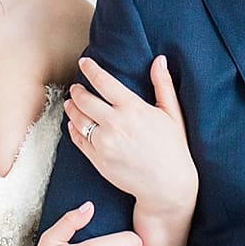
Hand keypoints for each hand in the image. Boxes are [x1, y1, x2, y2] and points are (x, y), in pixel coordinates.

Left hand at [65, 55, 197, 218]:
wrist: (166, 185)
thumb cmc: (173, 148)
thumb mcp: (172, 113)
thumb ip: (163, 84)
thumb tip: (160, 60)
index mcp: (133, 109)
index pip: (104, 82)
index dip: (91, 69)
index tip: (84, 63)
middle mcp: (115, 124)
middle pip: (84, 99)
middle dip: (77, 90)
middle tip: (76, 87)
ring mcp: (103, 143)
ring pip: (77, 119)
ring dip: (71, 108)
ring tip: (71, 103)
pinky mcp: (97, 159)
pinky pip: (78, 139)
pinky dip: (72, 129)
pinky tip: (74, 124)